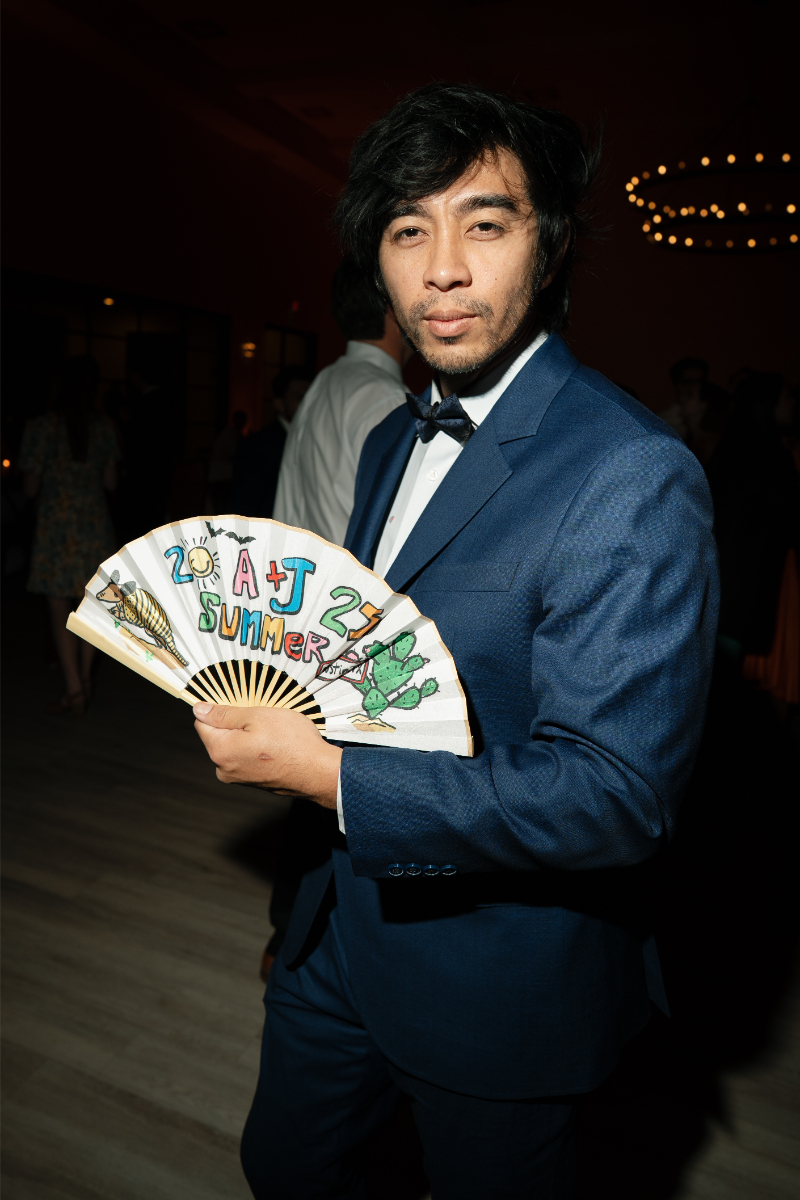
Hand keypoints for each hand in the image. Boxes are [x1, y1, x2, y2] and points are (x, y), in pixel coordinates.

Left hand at [192, 703, 340, 807]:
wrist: (319, 772)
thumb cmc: (292, 742)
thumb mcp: (257, 716)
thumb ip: (224, 714)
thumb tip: (199, 710)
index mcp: (220, 751)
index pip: (202, 723)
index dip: (218, 709)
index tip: (238, 703)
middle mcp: (224, 769)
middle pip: (218, 736)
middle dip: (235, 723)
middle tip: (261, 715)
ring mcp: (239, 778)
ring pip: (234, 747)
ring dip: (247, 736)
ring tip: (271, 730)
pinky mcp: (253, 782)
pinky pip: (246, 758)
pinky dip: (256, 748)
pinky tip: (275, 744)